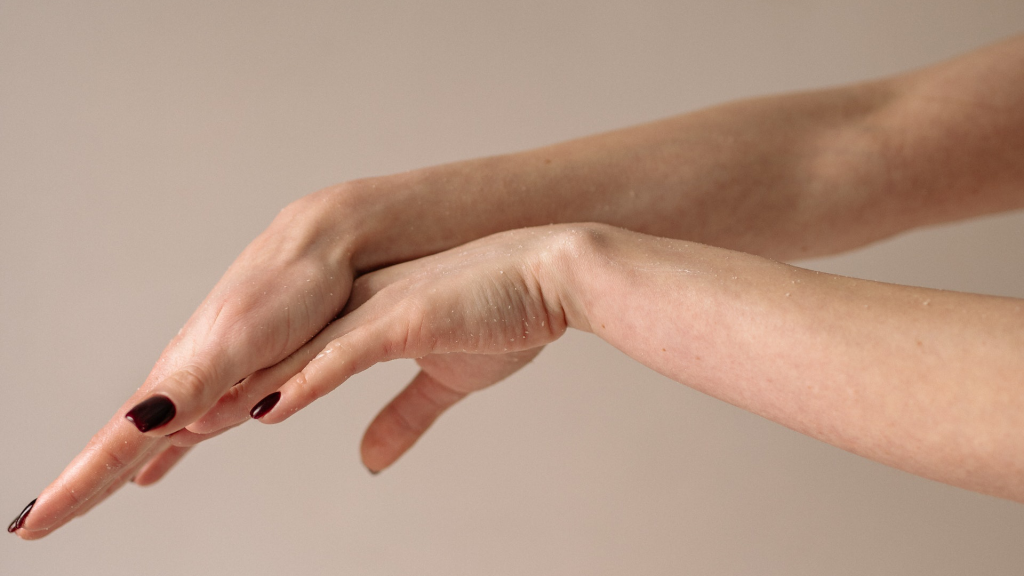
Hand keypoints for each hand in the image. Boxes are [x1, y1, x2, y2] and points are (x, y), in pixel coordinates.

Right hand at [12, 187, 363, 538]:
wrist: (321, 250)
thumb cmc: (285, 290)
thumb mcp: (238, 342)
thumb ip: (192, 384)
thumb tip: (139, 423)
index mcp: (178, 378)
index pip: (114, 445)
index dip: (74, 487)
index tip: (30, 525)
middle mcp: (185, 383)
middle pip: (121, 449)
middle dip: (79, 488)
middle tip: (33, 526)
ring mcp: (208, 381)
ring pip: (150, 442)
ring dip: (110, 472)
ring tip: (79, 503)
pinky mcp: (238, 377)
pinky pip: (189, 430)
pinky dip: (165, 455)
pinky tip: (152, 472)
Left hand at [189, 225, 579, 471]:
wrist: (556, 276)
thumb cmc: (508, 318)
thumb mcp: (448, 382)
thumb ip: (404, 418)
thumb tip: (370, 460)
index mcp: (359, 323)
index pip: (284, 366)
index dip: (236, 399)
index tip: (191, 433)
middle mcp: (353, 313)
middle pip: (271, 362)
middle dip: (214, 404)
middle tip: (156, 440)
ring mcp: (376, 313)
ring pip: (293, 359)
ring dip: (240, 396)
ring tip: (186, 432)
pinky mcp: (406, 320)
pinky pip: (345, 355)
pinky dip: (305, 383)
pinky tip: (269, 409)